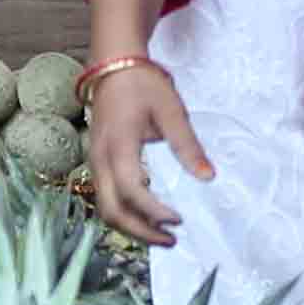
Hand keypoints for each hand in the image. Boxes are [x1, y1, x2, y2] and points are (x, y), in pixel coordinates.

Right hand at [87, 57, 209, 246]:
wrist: (113, 64)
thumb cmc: (144, 85)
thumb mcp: (171, 111)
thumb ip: (187, 145)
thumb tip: (208, 177)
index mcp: (118, 145)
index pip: (132, 190)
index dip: (154, 211)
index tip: (179, 220)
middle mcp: (100, 158)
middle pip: (111, 210)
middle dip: (140, 232)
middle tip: (171, 240)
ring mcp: (94, 161)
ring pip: (105, 207)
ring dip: (132, 226)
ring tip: (163, 234)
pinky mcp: (96, 162)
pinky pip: (105, 197)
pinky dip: (125, 213)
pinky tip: (148, 216)